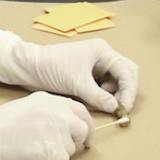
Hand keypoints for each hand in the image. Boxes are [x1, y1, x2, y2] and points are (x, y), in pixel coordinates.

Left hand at [0, 29, 140, 115]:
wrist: (29, 67)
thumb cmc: (52, 68)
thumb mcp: (78, 84)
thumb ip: (99, 97)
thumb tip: (115, 108)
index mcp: (102, 51)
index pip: (126, 71)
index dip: (129, 91)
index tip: (124, 108)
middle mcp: (102, 56)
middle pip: (125, 75)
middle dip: (124, 92)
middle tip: (119, 109)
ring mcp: (95, 65)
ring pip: (115, 83)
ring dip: (112, 95)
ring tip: (100, 104)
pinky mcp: (87, 75)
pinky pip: (103, 87)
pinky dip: (102, 96)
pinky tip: (93, 102)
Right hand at [0, 92, 92, 159]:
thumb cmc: (0, 124)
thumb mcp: (30, 106)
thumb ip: (51, 112)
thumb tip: (67, 124)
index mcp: (53, 101)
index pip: (82, 111)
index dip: (84, 125)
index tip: (82, 135)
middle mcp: (59, 114)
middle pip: (82, 130)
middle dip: (75, 142)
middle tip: (61, 149)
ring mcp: (58, 132)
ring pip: (72, 149)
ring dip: (59, 154)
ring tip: (37, 151)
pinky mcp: (53, 152)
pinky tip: (35, 159)